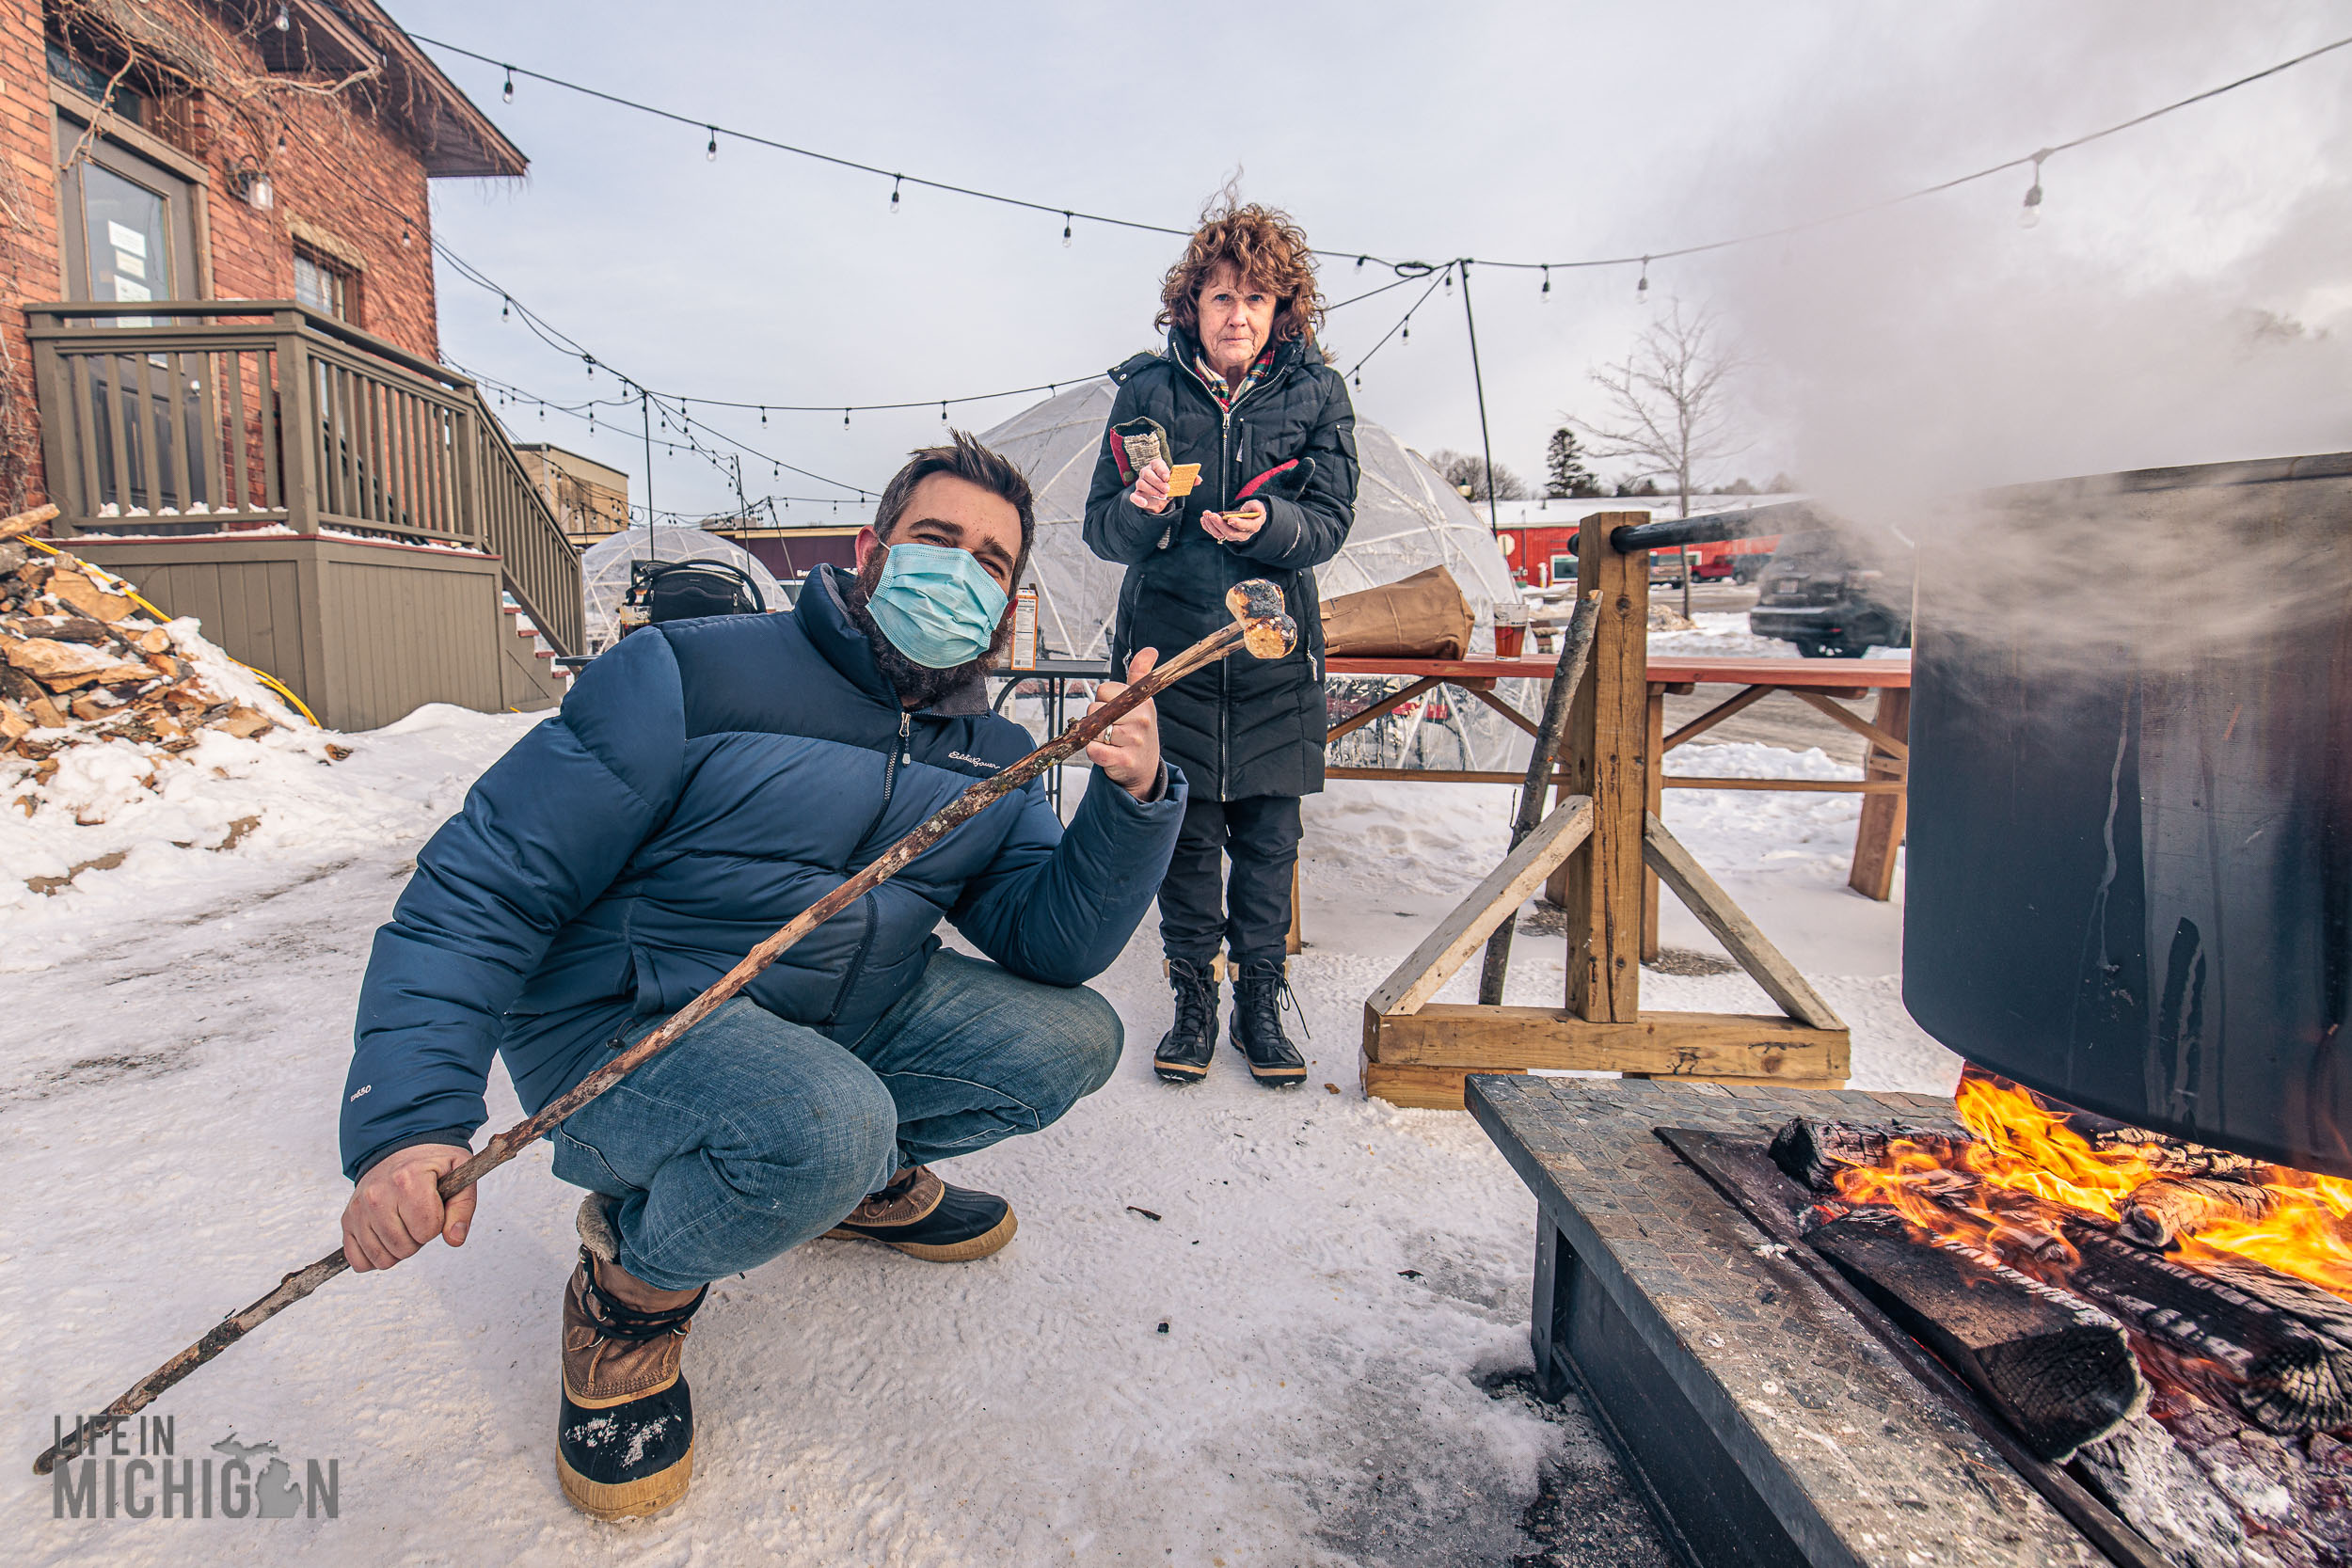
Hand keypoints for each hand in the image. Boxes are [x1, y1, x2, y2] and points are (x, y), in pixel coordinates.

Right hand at [341, 1143, 475, 1271]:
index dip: (437, 1225)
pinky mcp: (347, 1219)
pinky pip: (357, 1260)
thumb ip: (462, 1208)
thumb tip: (455, 1239)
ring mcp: (359, 1209)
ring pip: (382, 1258)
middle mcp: (378, 1195)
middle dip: (418, 1239)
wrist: (399, 1147)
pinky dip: (374, 1257)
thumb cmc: (431, 1164)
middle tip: (419, 1216)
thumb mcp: (459, 1174)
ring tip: (404, 1224)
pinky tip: (385, 1238)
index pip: (426, 1230)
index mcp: (408, 1180)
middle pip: (404, 1248)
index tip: (435, 1209)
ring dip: (398, 1249)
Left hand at [1084, 648, 1162, 799]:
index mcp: (1144, 702)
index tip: (1114, 709)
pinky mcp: (1124, 760)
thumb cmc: (1138, 730)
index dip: (1103, 699)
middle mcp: (1141, 720)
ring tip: (1110, 741)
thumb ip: (1139, 675)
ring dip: (1094, 737)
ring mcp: (1133, 741)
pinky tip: (1106, 752)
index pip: (1105, 689)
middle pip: (1095, 709)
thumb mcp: (1142, 702)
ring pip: (1092, 730)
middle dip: (1096, 719)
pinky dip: (1093, 752)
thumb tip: (1150, 650)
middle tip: (1111, 728)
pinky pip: (1093, 750)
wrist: (1145, 768)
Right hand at [1128, 458, 1172, 514]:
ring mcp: (1139, 484)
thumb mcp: (1172, 483)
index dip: (1162, 471)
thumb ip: (1172, 481)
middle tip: (1167, 489)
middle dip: (1158, 482)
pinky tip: (1144, 503)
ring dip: (1152, 490)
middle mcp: (1145, 473)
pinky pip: (1134, 496)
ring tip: (1162, 496)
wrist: (1161, 500)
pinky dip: (1138, 500)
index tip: (1167, 478)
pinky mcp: (1136, 495)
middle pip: (1147, 474)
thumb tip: (1174, 482)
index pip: (1156, 465)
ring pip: (1141, 484)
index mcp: (1155, 467)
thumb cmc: (1167, 488)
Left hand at [1200, 501, 1264, 542]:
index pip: (1245, 527)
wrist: (1251, 517)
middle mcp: (1243, 534)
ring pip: (1221, 534)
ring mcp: (1233, 536)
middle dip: (1219, 524)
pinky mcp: (1225, 534)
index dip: (1238, 524)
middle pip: (1230, 532)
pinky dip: (1208, 527)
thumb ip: (1253, 506)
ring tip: (1206, 514)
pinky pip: (1215, 533)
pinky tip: (1203, 519)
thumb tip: (1243, 509)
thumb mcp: (1256, 505)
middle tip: (1211, 515)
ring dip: (1211, 525)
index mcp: (1253, 526)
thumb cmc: (1254, 510)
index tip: (1230, 520)